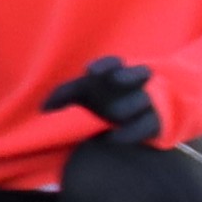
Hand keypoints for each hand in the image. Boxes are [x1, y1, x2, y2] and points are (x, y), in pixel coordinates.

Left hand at [45, 56, 161, 145]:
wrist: (144, 114)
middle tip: (117, 80)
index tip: (92, 72)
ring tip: (117, 113)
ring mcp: (149, 102)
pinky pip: (147, 126)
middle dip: (130, 75)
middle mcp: (135, 85)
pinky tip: (113, 137)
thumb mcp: (84, 93)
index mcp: (115, 74)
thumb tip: (43, 106)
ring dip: (132, 104)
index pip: (114, 64)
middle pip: (140, 73)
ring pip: (145, 99)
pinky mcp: (157, 122)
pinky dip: (130, 132)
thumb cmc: (105, 98)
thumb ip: (64, 95)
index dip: (106, 65)